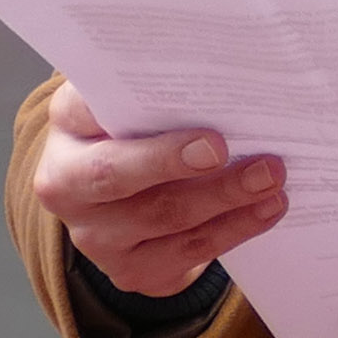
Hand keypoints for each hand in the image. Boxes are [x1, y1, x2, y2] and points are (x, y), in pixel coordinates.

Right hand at [31, 83, 287, 298]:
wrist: (125, 193)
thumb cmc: (139, 129)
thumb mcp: (135, 100)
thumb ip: (159, 84)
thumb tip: (218, 67)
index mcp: (68, 127)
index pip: (82, 111)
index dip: (122, 106)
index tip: (168, 108)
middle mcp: (66, 185)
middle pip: (115, 174)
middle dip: (172, 162)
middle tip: (224, 149)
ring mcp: (94, 236)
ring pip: (162, 218)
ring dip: (223, 198)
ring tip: (271, 177)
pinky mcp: (129, 270)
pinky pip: (186, 254)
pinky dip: (233, 229)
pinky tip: (266, 209)